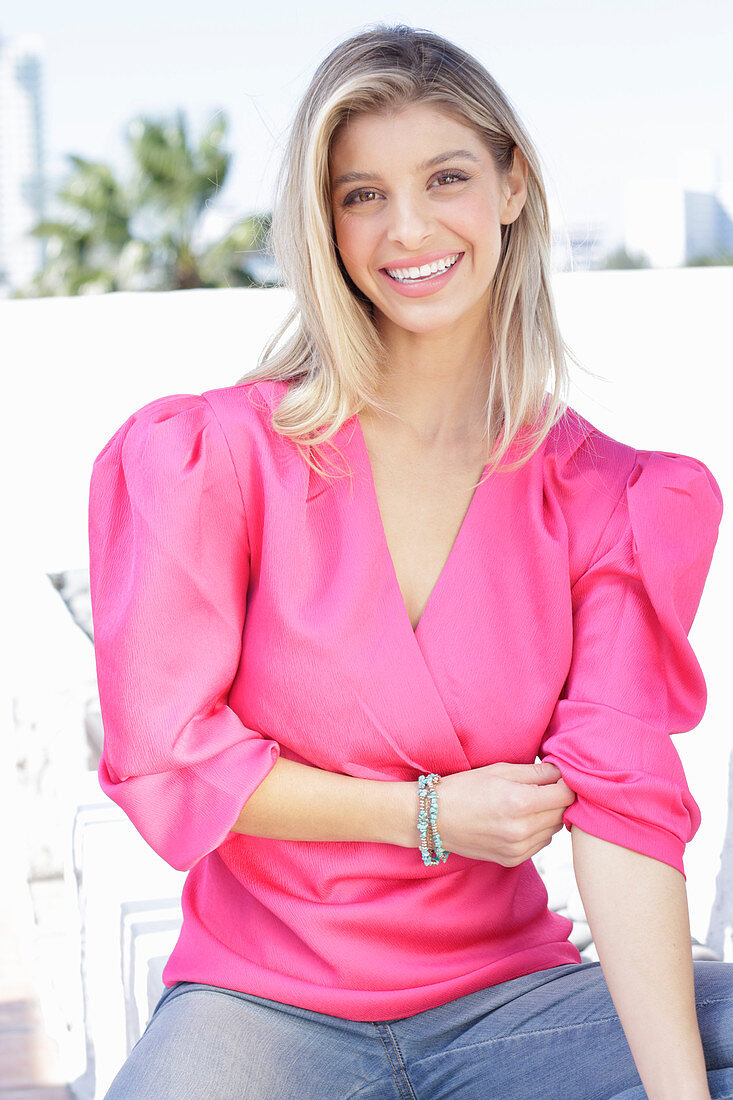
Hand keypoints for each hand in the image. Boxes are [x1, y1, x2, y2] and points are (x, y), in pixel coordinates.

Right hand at [436, 762, 575, 864]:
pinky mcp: (512, 859)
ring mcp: (518, 848)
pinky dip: (537, 831)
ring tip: (527, 804)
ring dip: (548, 816)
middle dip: (557, 798)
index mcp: (520, 802)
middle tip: (541, 787)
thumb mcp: (499, 771)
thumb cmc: (464, 788)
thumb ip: (536, 772)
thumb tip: (561, 772)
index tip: (557, 777)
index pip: (565, 795)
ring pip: (554, 830)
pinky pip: (540, 843)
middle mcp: (522, 830)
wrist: (434, 818)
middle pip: (563, 813)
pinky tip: (518, 820)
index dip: (565, 783)